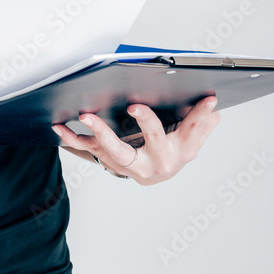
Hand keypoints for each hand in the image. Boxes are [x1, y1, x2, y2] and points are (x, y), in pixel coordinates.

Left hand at [52, 97, 220, 184]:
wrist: (155, 173)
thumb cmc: (173, 149)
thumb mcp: (191, 137)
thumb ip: (201, 123)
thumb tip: (213, 107)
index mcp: (180, 152)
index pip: (191, 130)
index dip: (200, 116)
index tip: (209, 99)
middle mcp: (156, 163)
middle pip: (152, 140)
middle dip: (145, 123)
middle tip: (135, 107)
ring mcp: (132, 166)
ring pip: (113, 151)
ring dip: (97, 133)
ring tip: (85, 116)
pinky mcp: (111, 163)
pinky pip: (90, 151)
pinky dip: (73, 140)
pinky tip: (60, 129)